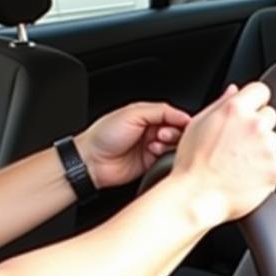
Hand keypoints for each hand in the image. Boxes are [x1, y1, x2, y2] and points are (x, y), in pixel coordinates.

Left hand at [74, 102, 191, 189]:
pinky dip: (164, 157)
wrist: (92, 161)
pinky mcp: (151, 163)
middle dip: (173, 133)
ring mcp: (151, 147)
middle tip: (162, 135)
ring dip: (168, 145)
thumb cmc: (104, 135)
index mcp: (146, 115)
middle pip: (176, 131)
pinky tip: (153, 153)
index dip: (180, 120)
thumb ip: (159, 111)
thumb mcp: (132, 114)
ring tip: (153, 145)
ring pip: (173, 146)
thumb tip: (182, 115)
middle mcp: (150, 130)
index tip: (183, 125)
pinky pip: (167, 160)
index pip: (173, 115)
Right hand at [170, 82, 275, 226]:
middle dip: (258, 127)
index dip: (255, 101)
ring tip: (240, 164)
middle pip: (269, 116)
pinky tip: (247, 176)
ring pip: (274, 141)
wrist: (196, 196)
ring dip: (263, 149)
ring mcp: (267, 147)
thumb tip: (235, 91)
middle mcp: (255, 125)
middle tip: (239, 145)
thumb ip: (221, 104)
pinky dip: (267, 170)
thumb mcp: (198, 125)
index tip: (251, 111)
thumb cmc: (192, 164)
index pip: (261, 91)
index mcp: (235, 110)